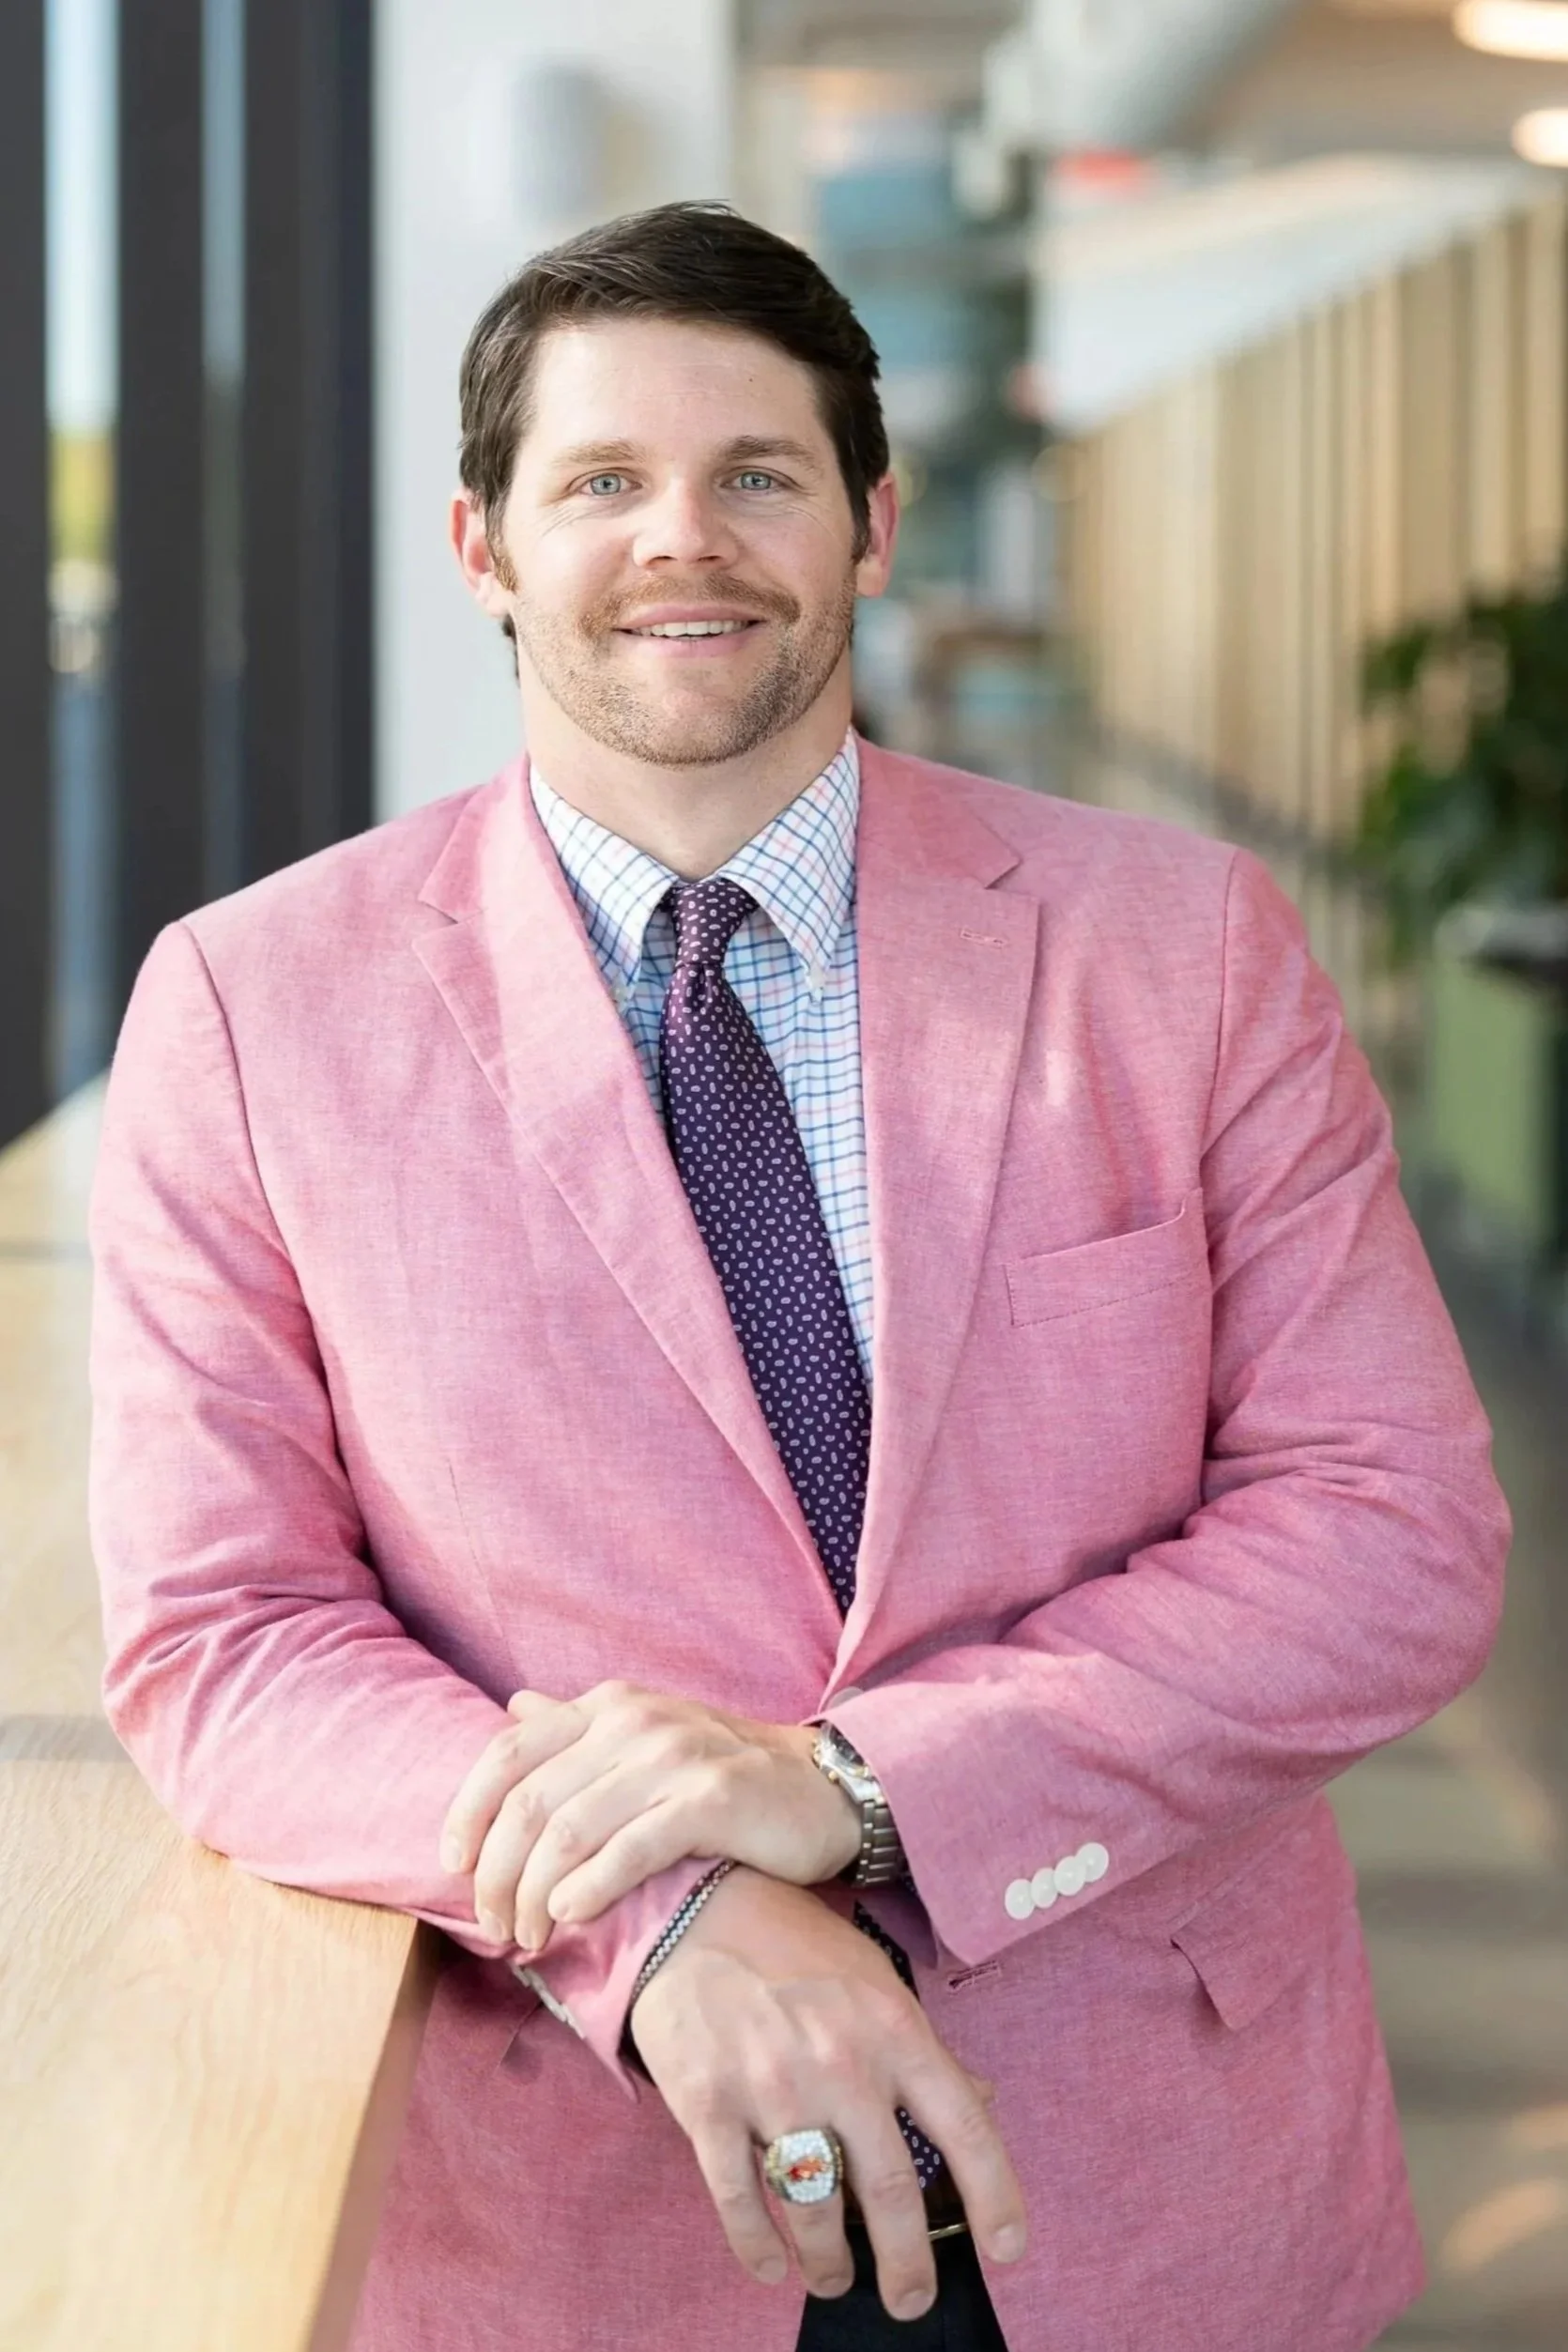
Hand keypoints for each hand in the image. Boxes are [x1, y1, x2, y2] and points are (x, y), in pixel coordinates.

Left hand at [439, 1682, 862, 1952]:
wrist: (822, 1787)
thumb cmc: (723, 1771)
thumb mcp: (646, 1735)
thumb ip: (577, 1726)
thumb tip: (512, 1708)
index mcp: (609, 1707)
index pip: (509, 1752)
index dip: (468, 1812)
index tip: (453, 1867)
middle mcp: (634, 1723)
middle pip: (529, 1803)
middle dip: (497, 1874)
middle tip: (494, 1928)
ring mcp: (673, 1759)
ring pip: (569, 1833)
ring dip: (535, 1896)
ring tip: (529, 1939)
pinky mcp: (711, 1802)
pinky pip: (628, 1850)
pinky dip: (588, 1890)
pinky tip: (571, 1917)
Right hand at [628, 1867, 1027, 2318]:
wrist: (692, 1911)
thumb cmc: (791, 1947)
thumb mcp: (874, 1981)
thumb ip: (923, 2049)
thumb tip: (981, 2100)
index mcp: (893, 2029)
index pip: (963, 2127)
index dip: (994, 2195)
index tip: (1007, 2248)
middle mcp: (841, 2062)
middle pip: (891, 2191)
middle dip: (908, 2264)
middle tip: (910, 2300)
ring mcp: (772, 2087)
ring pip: (816, 2209)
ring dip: (829, 2261)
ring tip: (835, 2277)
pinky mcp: (709, 2105)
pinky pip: (741, 2200)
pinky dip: (758, 2247)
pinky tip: (771, 2265)